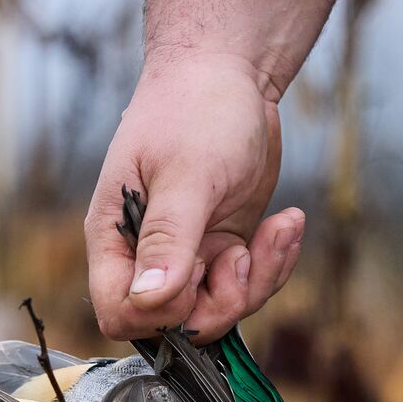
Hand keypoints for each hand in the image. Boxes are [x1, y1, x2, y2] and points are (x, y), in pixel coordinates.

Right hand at [85, 51, 305, 343]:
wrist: (229, 75)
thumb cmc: (194, 108)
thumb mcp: (186, 174)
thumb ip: (168, 240)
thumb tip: (150, 300)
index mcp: (116, 238)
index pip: (119, 313)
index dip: (161, 314)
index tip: (195, 269)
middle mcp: (146, 256)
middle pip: (174, 326)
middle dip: (220, 302)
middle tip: (240, 254)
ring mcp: (187, 256)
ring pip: (216, 313)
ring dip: (255, 281)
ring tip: (276, 229)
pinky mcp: (222, 250)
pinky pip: (247, 287)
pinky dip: (274, 263)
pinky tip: (286, 223)